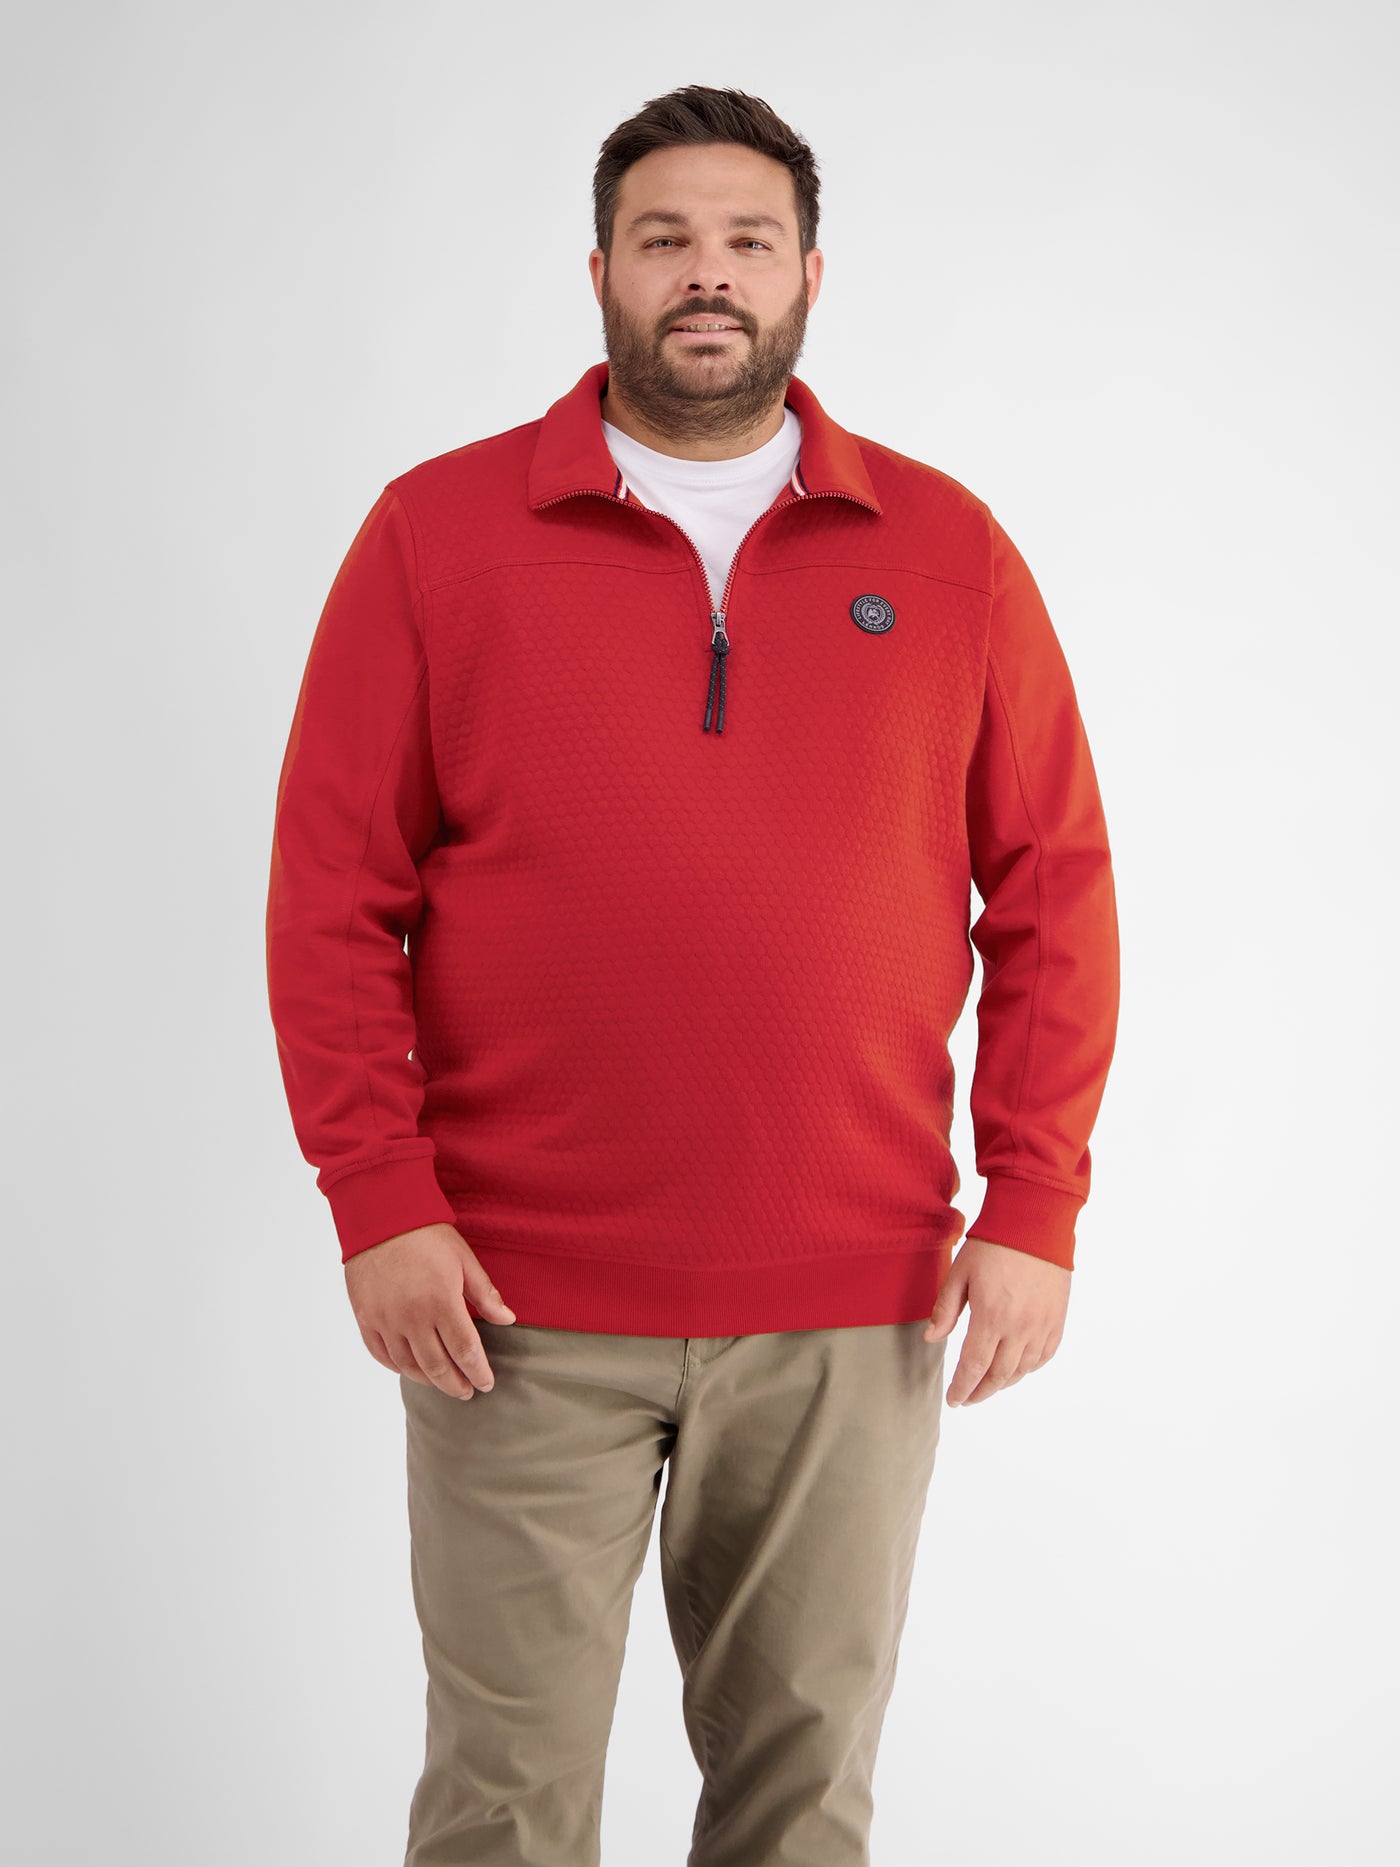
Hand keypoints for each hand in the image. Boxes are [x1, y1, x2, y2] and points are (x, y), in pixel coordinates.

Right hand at [343, 1222, 517, 1399]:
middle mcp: (411, 1317)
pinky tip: (409, 1369)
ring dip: (428, 1380)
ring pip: (408, 1365)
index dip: (478, 1372)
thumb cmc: (426, 1233)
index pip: (465, 1351)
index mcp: (441, 1302)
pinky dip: (396, 1366)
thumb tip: (508, 1320)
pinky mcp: (365, 1316)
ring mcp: (384, 1319)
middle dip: (455, 1383)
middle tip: (466, 1392)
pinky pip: (380, 1353)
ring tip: (442, 1383)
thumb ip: (485, 1294)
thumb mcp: (464, 1259)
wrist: (380, 1214)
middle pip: (437, 1366)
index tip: (486, 1384)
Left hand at [922, 1234, 1068, 1406]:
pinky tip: (1017, 1369)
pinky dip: (1029, 1368)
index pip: (974, 1367)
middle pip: (999, 1376)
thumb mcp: (959, 1272)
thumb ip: (945, 1309)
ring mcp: (1042, 1325)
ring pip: (1023, 1370)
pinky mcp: (1057, 1319)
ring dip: (1004, 1383)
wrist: (1035, 1222)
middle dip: (981, 1392)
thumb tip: (931, 1339)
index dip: (962, 1388)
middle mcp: (1019, 1327)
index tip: (954, 1400)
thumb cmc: (992, 1244)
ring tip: (988, 1385)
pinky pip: (1044, 1355)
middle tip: (967, 1398)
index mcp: (991, 1317)